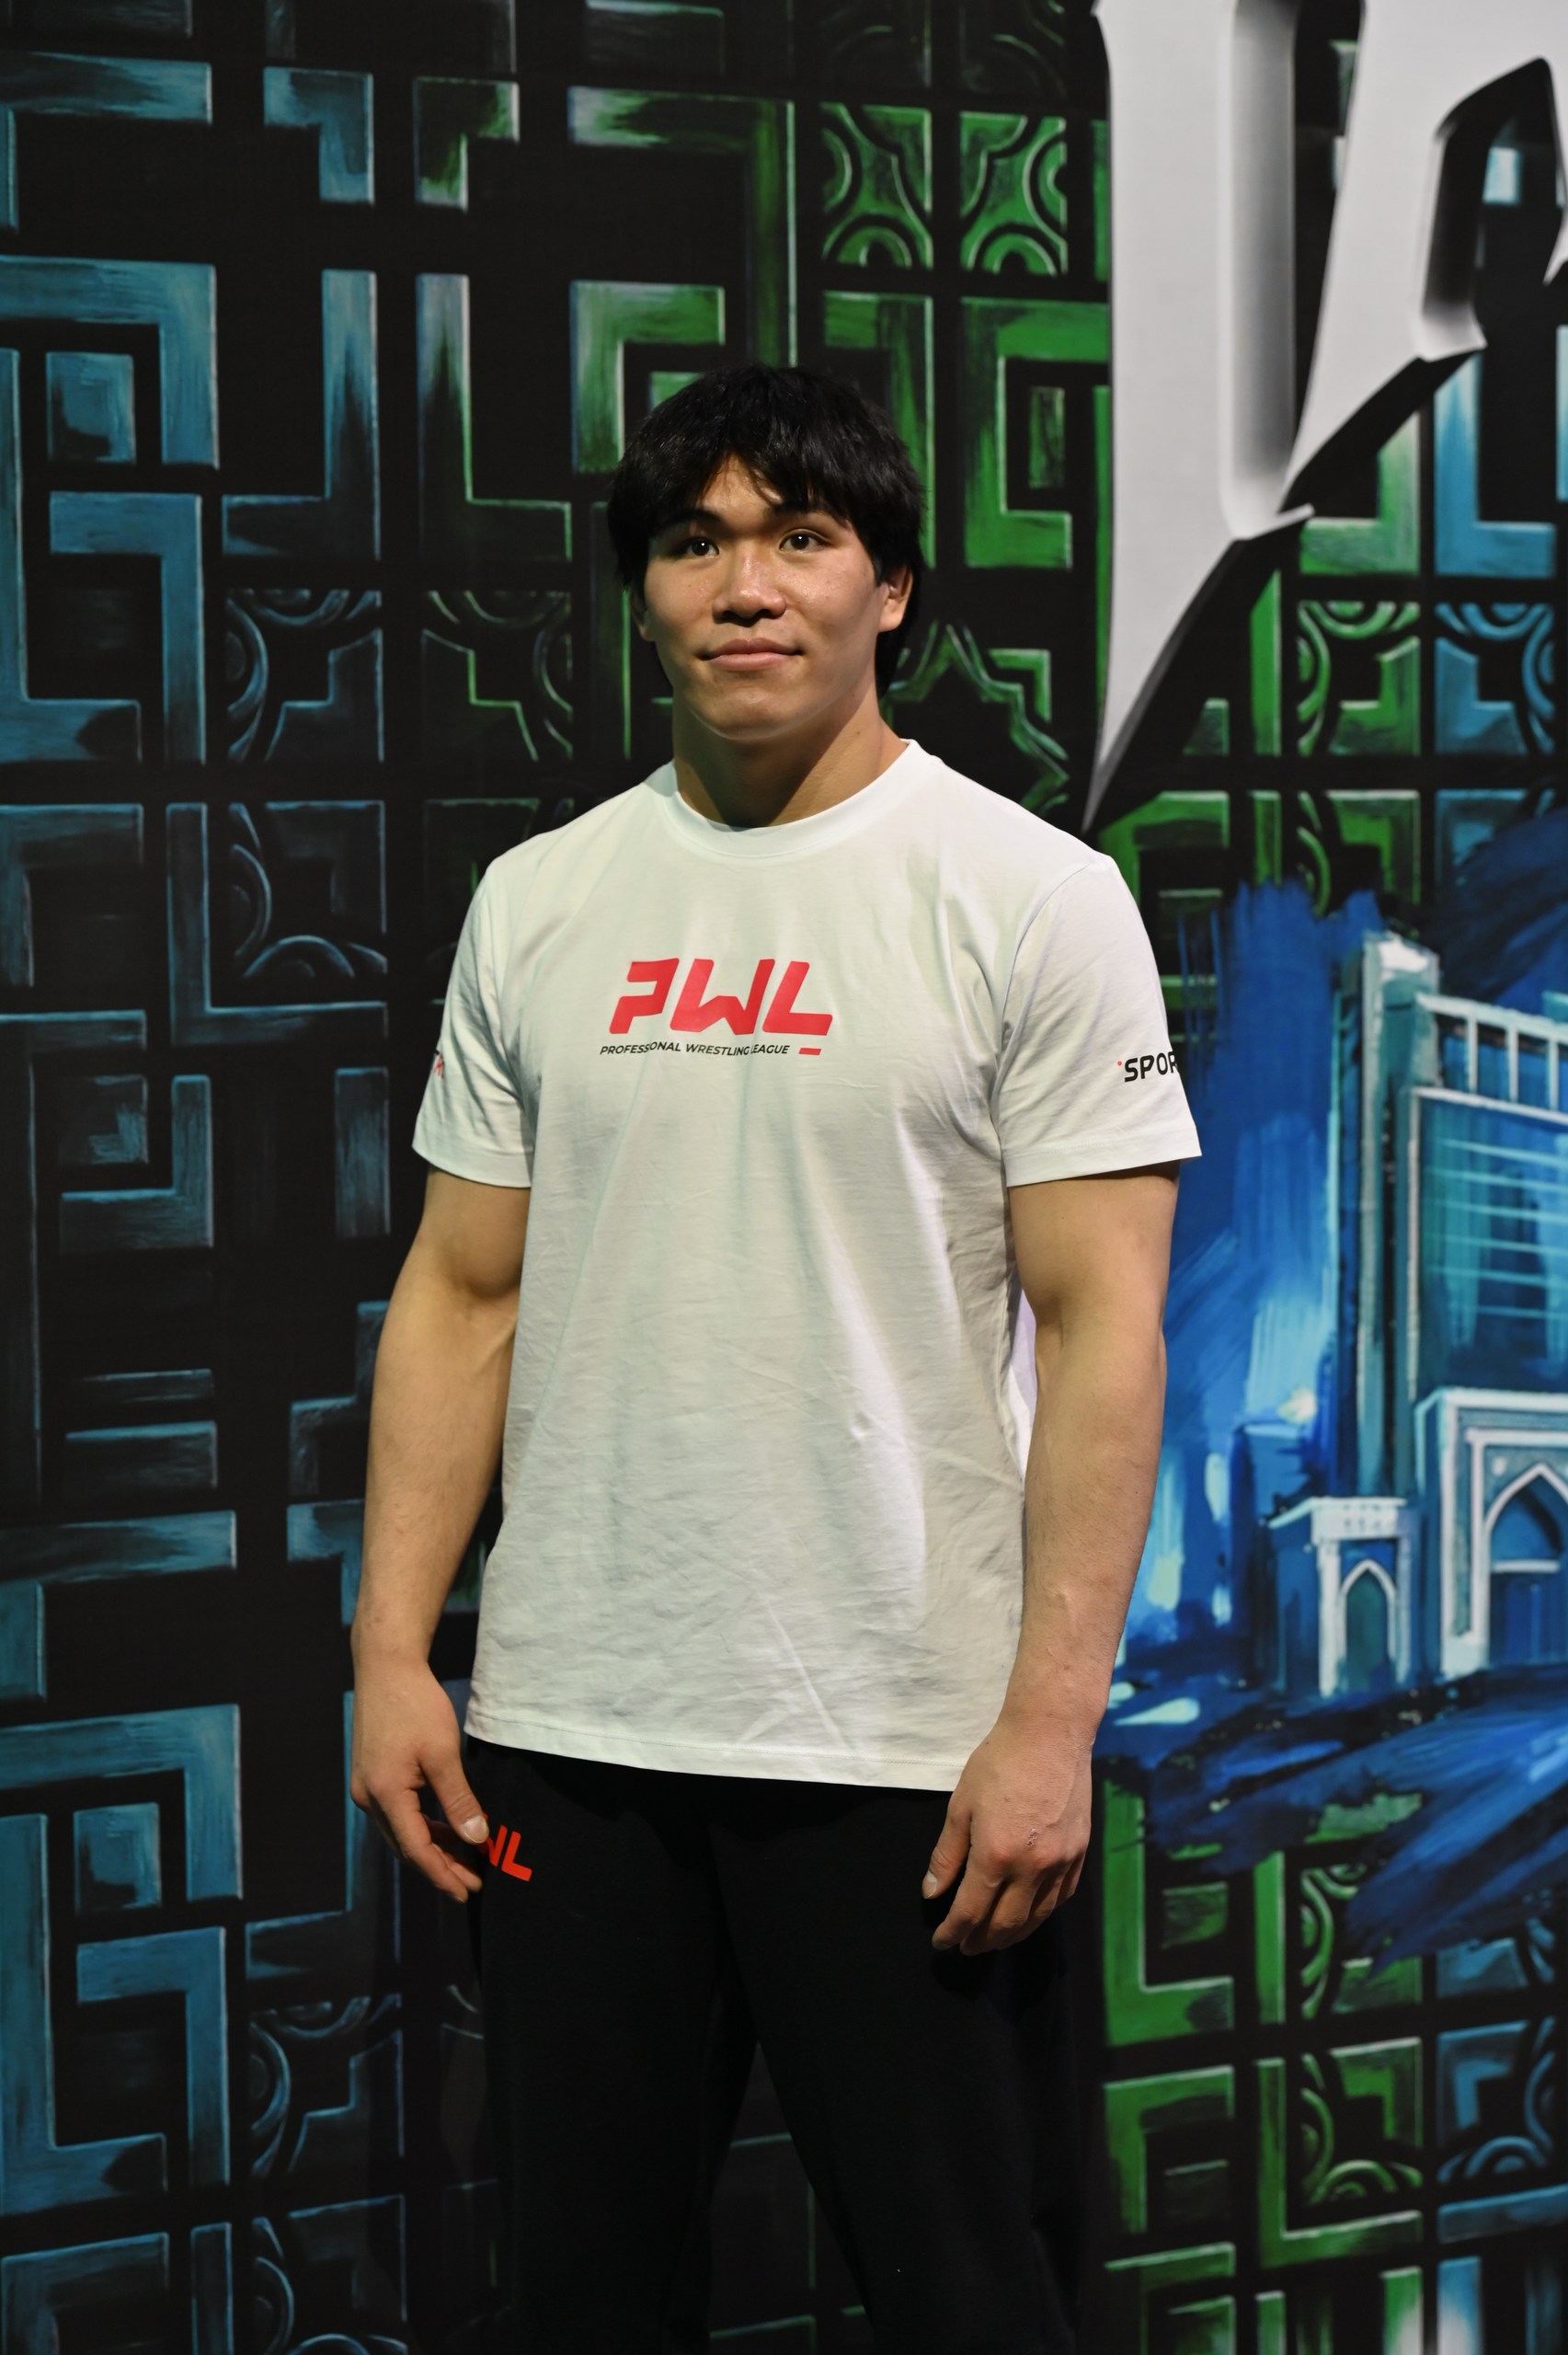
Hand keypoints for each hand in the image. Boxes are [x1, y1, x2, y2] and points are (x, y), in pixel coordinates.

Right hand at [350, 1651, 488, 1902]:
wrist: (385, 1666)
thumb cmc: (415, 1704)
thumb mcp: (443, 1754)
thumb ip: (458, 1800)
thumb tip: (476, 1839)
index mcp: (385, 1794)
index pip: (416, 1850)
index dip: (443, 1874)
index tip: (469, 1891)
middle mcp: (368, 1797)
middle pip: (405, 1846)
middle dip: (440, 1867)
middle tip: (473, 1880)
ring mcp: (366, 1787)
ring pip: (400, 1832)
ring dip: (431, 1847)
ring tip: (465, 1859)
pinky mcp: (370, 1776)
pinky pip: (397, 1814)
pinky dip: (421, 1825)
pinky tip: (444, 1828)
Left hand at [923, 1712, 1091, 1954]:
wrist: (1051, 1733)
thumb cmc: (998, 1762)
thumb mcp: (961, 1805)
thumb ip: (947, 1855)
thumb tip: (932, 1893)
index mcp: (996, 1856)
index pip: (970, 1911)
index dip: (953, 1932)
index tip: (941, 1942)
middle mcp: (1032, 1867)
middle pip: (1005, 1923)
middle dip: (982, 1941)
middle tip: (966, 1947)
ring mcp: (1060, 1862)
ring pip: (1037, 1917)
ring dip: (1012, 1935)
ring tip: (994, 1939)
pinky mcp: (1079, 1853)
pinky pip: (1060, 1898)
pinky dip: (1041, 1914)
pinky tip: (1029, 1915)